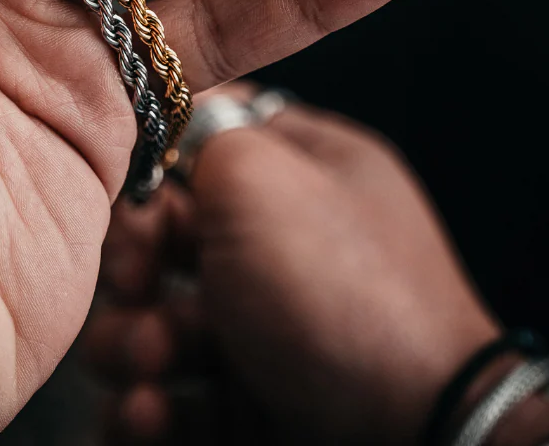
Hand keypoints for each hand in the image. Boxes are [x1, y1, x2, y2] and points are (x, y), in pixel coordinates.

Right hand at [88, 84, 498, 444]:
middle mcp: (287, 246)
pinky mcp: (250, 404)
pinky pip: (171, 395)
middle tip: (135, 285)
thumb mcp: (261, 178)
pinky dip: (146, 404)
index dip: (155, 163)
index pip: (209, 142)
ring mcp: (269, 329)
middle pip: (169, 236)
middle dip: (135, 262)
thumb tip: (166, 136)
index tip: (130, 193)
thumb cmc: (342, 294)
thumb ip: (201, 133)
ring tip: (151, 360)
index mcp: (306, 171)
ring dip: (131, 339)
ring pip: (158, 320)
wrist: (418, 442)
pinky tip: (150, 411)